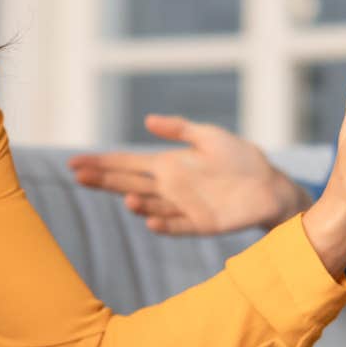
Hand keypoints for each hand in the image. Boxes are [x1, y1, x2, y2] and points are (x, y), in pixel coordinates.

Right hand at [68, 116, 308, 234]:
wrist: (270, 186)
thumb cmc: (240, 159)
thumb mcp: (210, 137)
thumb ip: (180, 129)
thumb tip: (148, 121)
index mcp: (168, 165)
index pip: (127, 164)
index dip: (102, 163)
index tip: (75, 162)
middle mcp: (170, 187)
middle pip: (129, 184)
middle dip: (105, 181)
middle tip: (79, 176)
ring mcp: (183, 207)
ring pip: (151, 206)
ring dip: (137, 204)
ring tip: (124, 198)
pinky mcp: (202, 224)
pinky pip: (178, 225)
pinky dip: (164, 224)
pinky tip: (150, 221)